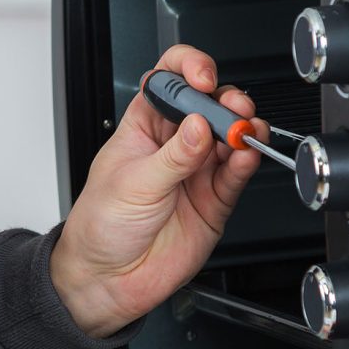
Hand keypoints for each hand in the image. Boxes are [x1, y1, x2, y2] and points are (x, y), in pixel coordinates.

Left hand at [50, 45, 263, 337]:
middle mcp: (174, 145)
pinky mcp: (215, 200)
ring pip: (230, 136)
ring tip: (244, 131)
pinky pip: (237, 174)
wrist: (108, 280)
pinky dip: (247, 162)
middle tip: (230, 110)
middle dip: (225, 100)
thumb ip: (172, 157)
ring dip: (243, 128)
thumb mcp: (132, 184)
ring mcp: (196, 172)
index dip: (189, 69)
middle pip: (209, 105)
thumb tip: (200, 125)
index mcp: (143, 127)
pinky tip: (247, 154)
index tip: (202, 77)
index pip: (170, 80)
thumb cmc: (101, 226)